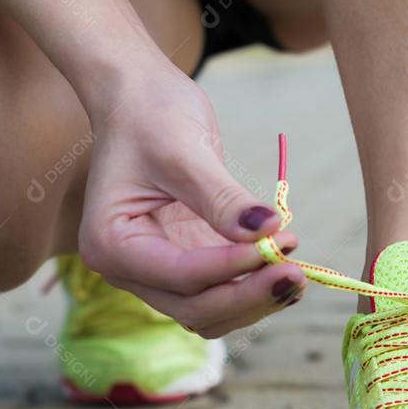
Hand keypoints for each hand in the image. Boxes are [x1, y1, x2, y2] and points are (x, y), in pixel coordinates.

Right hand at [78, 71, 306, 336]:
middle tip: (296, 272)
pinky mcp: (183, 262)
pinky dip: (252, 288)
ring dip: (254, 300)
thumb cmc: (150, 115)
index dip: (232, 268)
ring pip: (210, 311)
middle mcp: (127, 268)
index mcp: (110, 244)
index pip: (180, 275)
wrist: (139, 98)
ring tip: (297, 273)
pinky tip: (285, 267)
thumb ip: (223, 199)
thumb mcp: (185, 152)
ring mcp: (156, 270)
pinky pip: (219, 292)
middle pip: (195, 308)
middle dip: (247, 295)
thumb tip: (267, 232)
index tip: (277, 245)